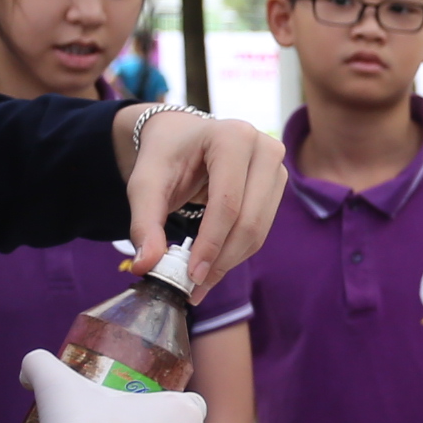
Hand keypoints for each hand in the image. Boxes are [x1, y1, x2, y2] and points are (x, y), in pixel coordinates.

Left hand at [123, 108, 286, 298]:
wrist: (181, 136)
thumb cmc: (164, 154)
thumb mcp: (145, 184)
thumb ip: (145, 223)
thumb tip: (146, 265)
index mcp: (232, 137)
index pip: (227, 203)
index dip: (211, 244)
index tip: (191, 276)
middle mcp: (264, 148)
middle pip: (249, 220)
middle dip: (222, 259)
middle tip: (195, 286)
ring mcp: (277, 166)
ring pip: (259, 230)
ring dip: (230, 260)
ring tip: (201, 280)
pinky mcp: (278, 185)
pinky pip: (262, 229)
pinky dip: (237, 251)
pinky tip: (214, 262)